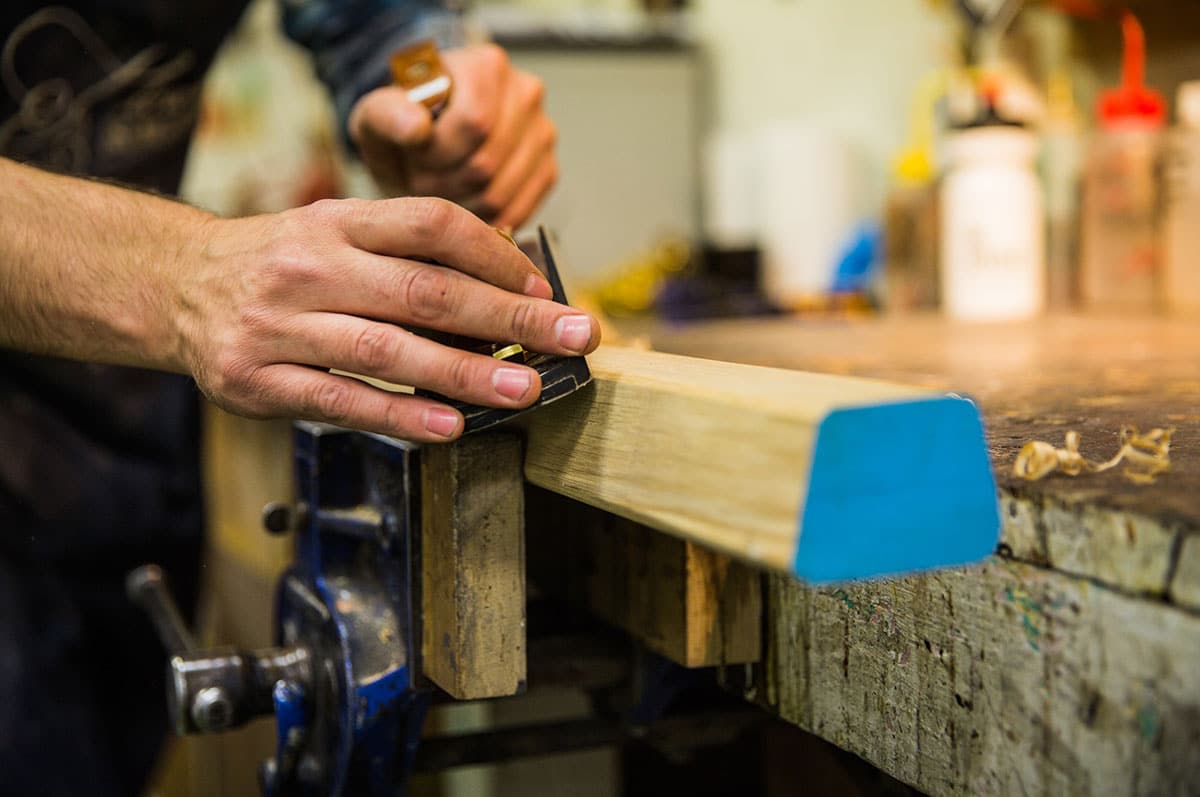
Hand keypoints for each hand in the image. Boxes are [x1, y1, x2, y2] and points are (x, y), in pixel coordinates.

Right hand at [174, 197, 598, 441]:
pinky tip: (449, 424)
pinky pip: (341, 401)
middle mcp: (311, 265)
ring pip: (387, 349)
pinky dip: (399, 414)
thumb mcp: (337, 233)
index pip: (432, 224)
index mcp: (339, 222)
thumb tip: (507, 285)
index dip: (496, 257)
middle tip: (571, 337)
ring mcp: (280, 325)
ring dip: (465, 373)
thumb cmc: (283, 263)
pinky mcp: (257, 381)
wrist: (177, 286)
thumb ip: (407, 253)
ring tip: (524, 389)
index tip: (545, 290)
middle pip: (425, 290)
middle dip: (509, 317)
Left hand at [349, 44, 556, 229]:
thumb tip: (416, 127)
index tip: (413, 157)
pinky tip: (461, 207)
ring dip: (459, 207)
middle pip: (487, 163)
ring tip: (438, 192)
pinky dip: (482, 220)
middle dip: (443, 183)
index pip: (475, 123)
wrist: (424, 142)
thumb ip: (388, 115)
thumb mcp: (378, 115)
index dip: (437, 154)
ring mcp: (542, 134)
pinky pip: (517, 211)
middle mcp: (525, 94)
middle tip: (420, 181)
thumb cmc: (404, 125)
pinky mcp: (547, 171)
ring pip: (500, 193)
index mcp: (487, 65)